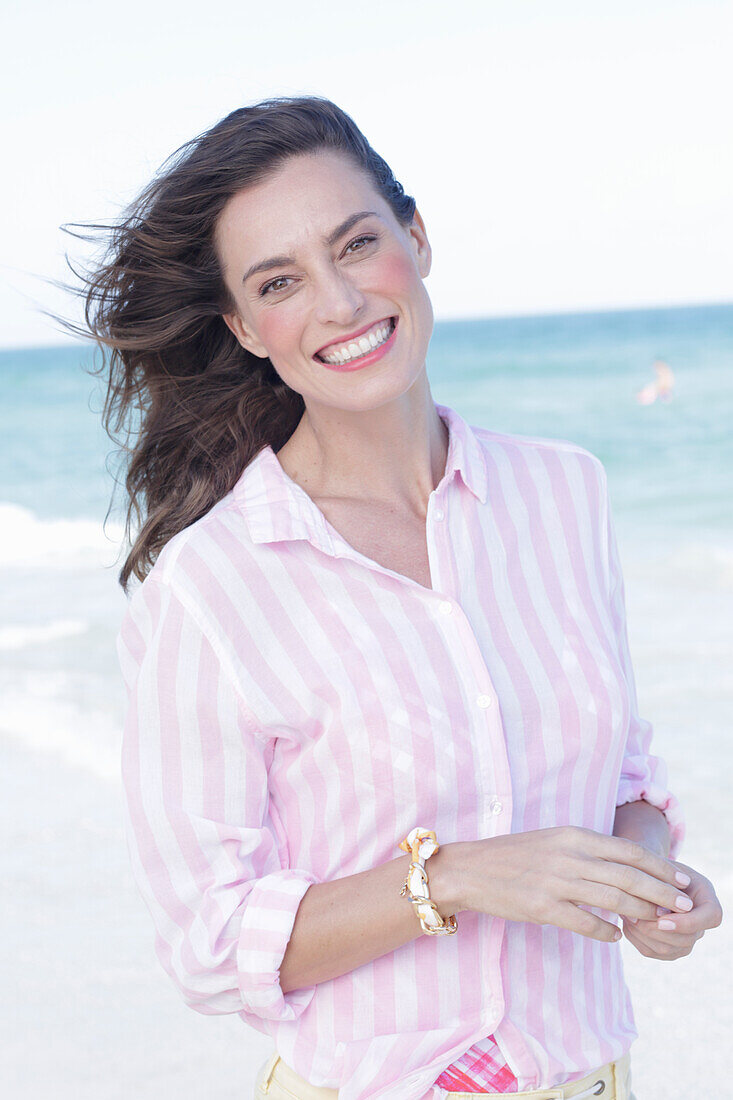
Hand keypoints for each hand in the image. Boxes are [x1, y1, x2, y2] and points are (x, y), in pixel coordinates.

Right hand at [448, 826, 695, 942]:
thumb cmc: (515, 856)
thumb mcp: (553, 842)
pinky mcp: (543, 908)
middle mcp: (568, 856)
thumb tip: (625, 868)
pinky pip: (587, 924)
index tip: (681, 877)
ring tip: (658, 922)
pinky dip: (607, 932)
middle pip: (629, 876)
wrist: (471, 869)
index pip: (628, 850)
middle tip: (683, 905)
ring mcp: (556, 882)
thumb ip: (586, 852)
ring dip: (641, 913)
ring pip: (613, 900)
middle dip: (662, 892)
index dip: (659, 866)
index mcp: (573, 836)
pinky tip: (617, 937)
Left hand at [621, 861, 722, 958]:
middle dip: (655, 929)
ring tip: (627, 912)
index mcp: (707, 900)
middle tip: (633, 913)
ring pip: (665, 949)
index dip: (687, 923)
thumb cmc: (657, 868)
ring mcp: (684, 941)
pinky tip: (627, 920)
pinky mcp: (665, 950)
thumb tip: (655, 907)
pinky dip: (634, 936)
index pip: (710, 918)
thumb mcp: (663, 867)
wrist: (650, 877)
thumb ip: (664, 883)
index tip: (661, 920)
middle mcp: (700, 926)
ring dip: (641, 932)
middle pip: (686, 939)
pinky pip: (649, 951)